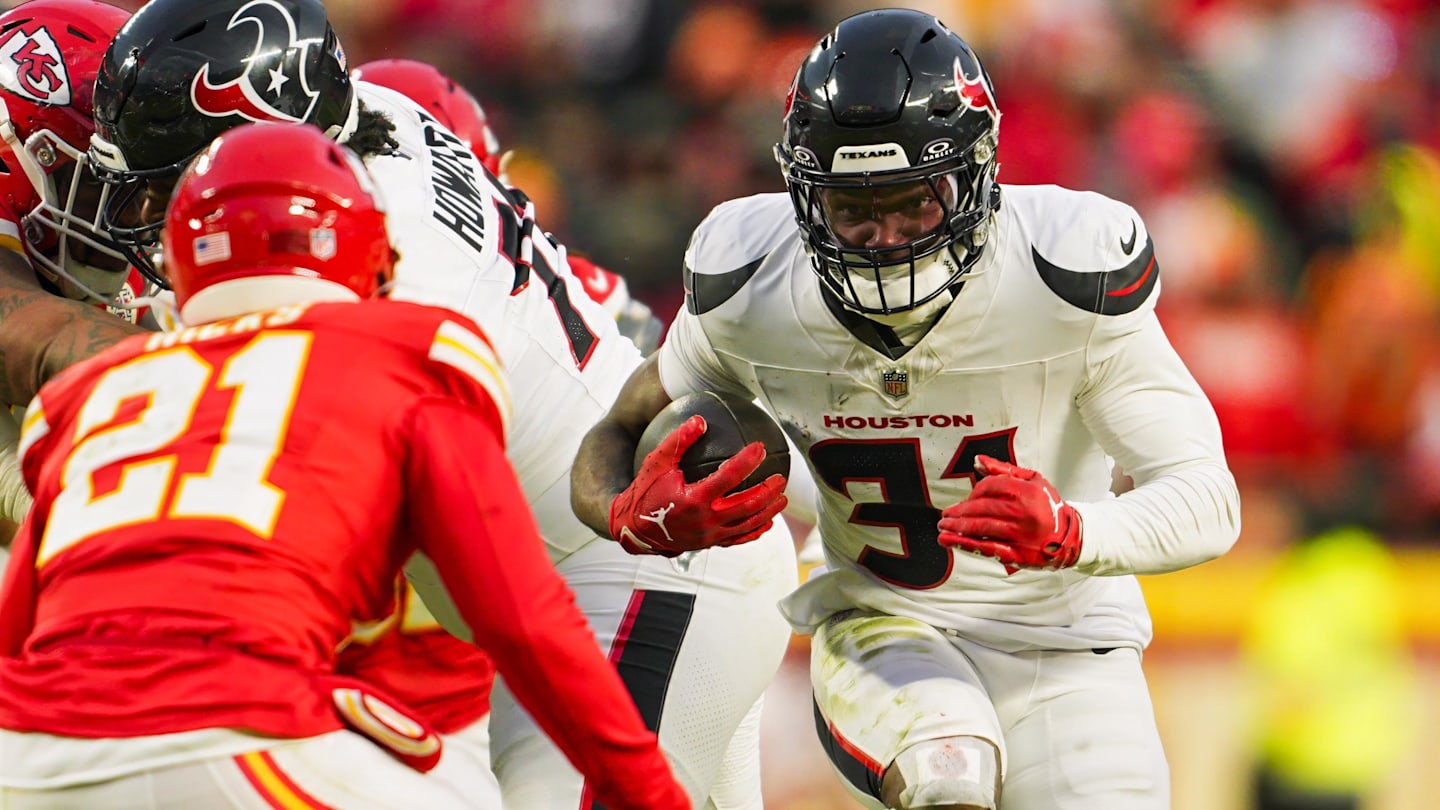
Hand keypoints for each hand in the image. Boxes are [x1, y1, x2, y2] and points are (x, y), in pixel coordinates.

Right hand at [609, 415, 786, 555]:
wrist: (634, 528)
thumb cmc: (645, 492)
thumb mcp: (657, 462)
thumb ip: (678, 440)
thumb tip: (700, 420)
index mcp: (694, 498)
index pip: (729, 476)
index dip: (747, 461)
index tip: (760, 448)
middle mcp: (705, 519)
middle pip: (747, 505)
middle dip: (767, 491)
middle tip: (780, 477)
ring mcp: (709, 535)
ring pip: (747, 524)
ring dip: (768, 511)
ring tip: (782, 498)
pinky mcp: (709, 543)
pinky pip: (737, 539)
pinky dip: (755, 531)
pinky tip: (766, 523)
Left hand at [937, 455, 1081, 572]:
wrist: (1071, 537)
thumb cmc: (1047, 506)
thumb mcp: (1033, 481)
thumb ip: (1004, 470)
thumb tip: (977, 460)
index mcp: (1028, 492)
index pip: (990, 487)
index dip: (973, 492)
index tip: (966, 499)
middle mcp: (1024, 513)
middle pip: (981, 508)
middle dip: (959, 511)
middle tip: (946, 514)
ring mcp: (1020, 535)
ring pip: (980, 528)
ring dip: (956, 526)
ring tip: (943, 525)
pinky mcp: (1018, 554)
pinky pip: (986, 548)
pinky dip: (964, 544)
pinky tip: (948, 540)